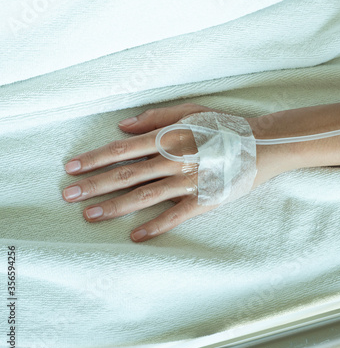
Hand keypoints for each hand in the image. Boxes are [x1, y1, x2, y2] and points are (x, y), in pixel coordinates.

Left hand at [62, 103, 287, 241]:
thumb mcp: (191, 111)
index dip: (95, 158)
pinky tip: (135, 236)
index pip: (123, 149)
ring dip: (115, 207)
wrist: (263, 144)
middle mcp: (174, 159)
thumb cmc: (225, 125)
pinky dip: (155, 226)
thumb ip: (155, 117)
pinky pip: (176, 215)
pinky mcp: (205, 200)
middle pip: (126, 174)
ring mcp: (189, 182)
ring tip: (90, 216)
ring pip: (144, 196)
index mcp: (169, 137)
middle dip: (94, 185)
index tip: (73, 168)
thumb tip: (122, 127)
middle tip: (68, 197)